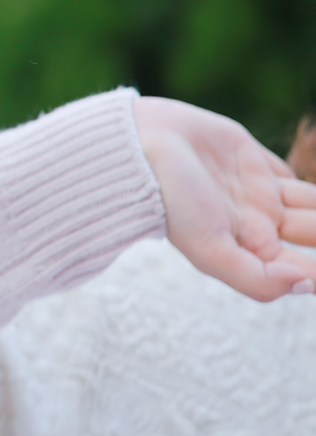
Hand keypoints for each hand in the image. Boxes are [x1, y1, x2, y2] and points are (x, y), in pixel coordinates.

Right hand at [134, 95, 315, 301]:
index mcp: (251, 253)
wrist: (138, 150)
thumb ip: (258, 280)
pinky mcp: (253, 161)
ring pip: (313, 207)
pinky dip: (314, 188)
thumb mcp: (210, 253)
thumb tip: (308, 285)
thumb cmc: (169, 205)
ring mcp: (258, 193)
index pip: (309, 268)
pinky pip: (295, 176)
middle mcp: (259, 227)